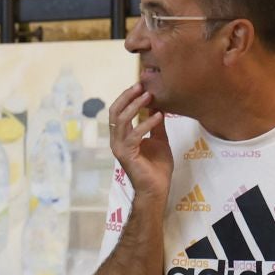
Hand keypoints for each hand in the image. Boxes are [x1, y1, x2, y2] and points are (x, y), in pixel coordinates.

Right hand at [108, 81, 172, 201]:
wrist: (157, 189)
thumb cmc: (157, 168)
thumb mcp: (160, 140)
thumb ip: (156, 124)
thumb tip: (158, 107)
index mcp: (122, 136)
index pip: (118, 111)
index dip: (127, 96)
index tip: (141, 85)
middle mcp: (117, 140)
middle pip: (115, 111)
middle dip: (127, 96)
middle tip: (142, 85)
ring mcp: (120, 147)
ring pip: (121, 120)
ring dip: (135, 106)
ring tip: (149, 96)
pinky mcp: (127, 155)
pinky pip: (134, 134)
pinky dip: (146, 123)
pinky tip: (159, 116)